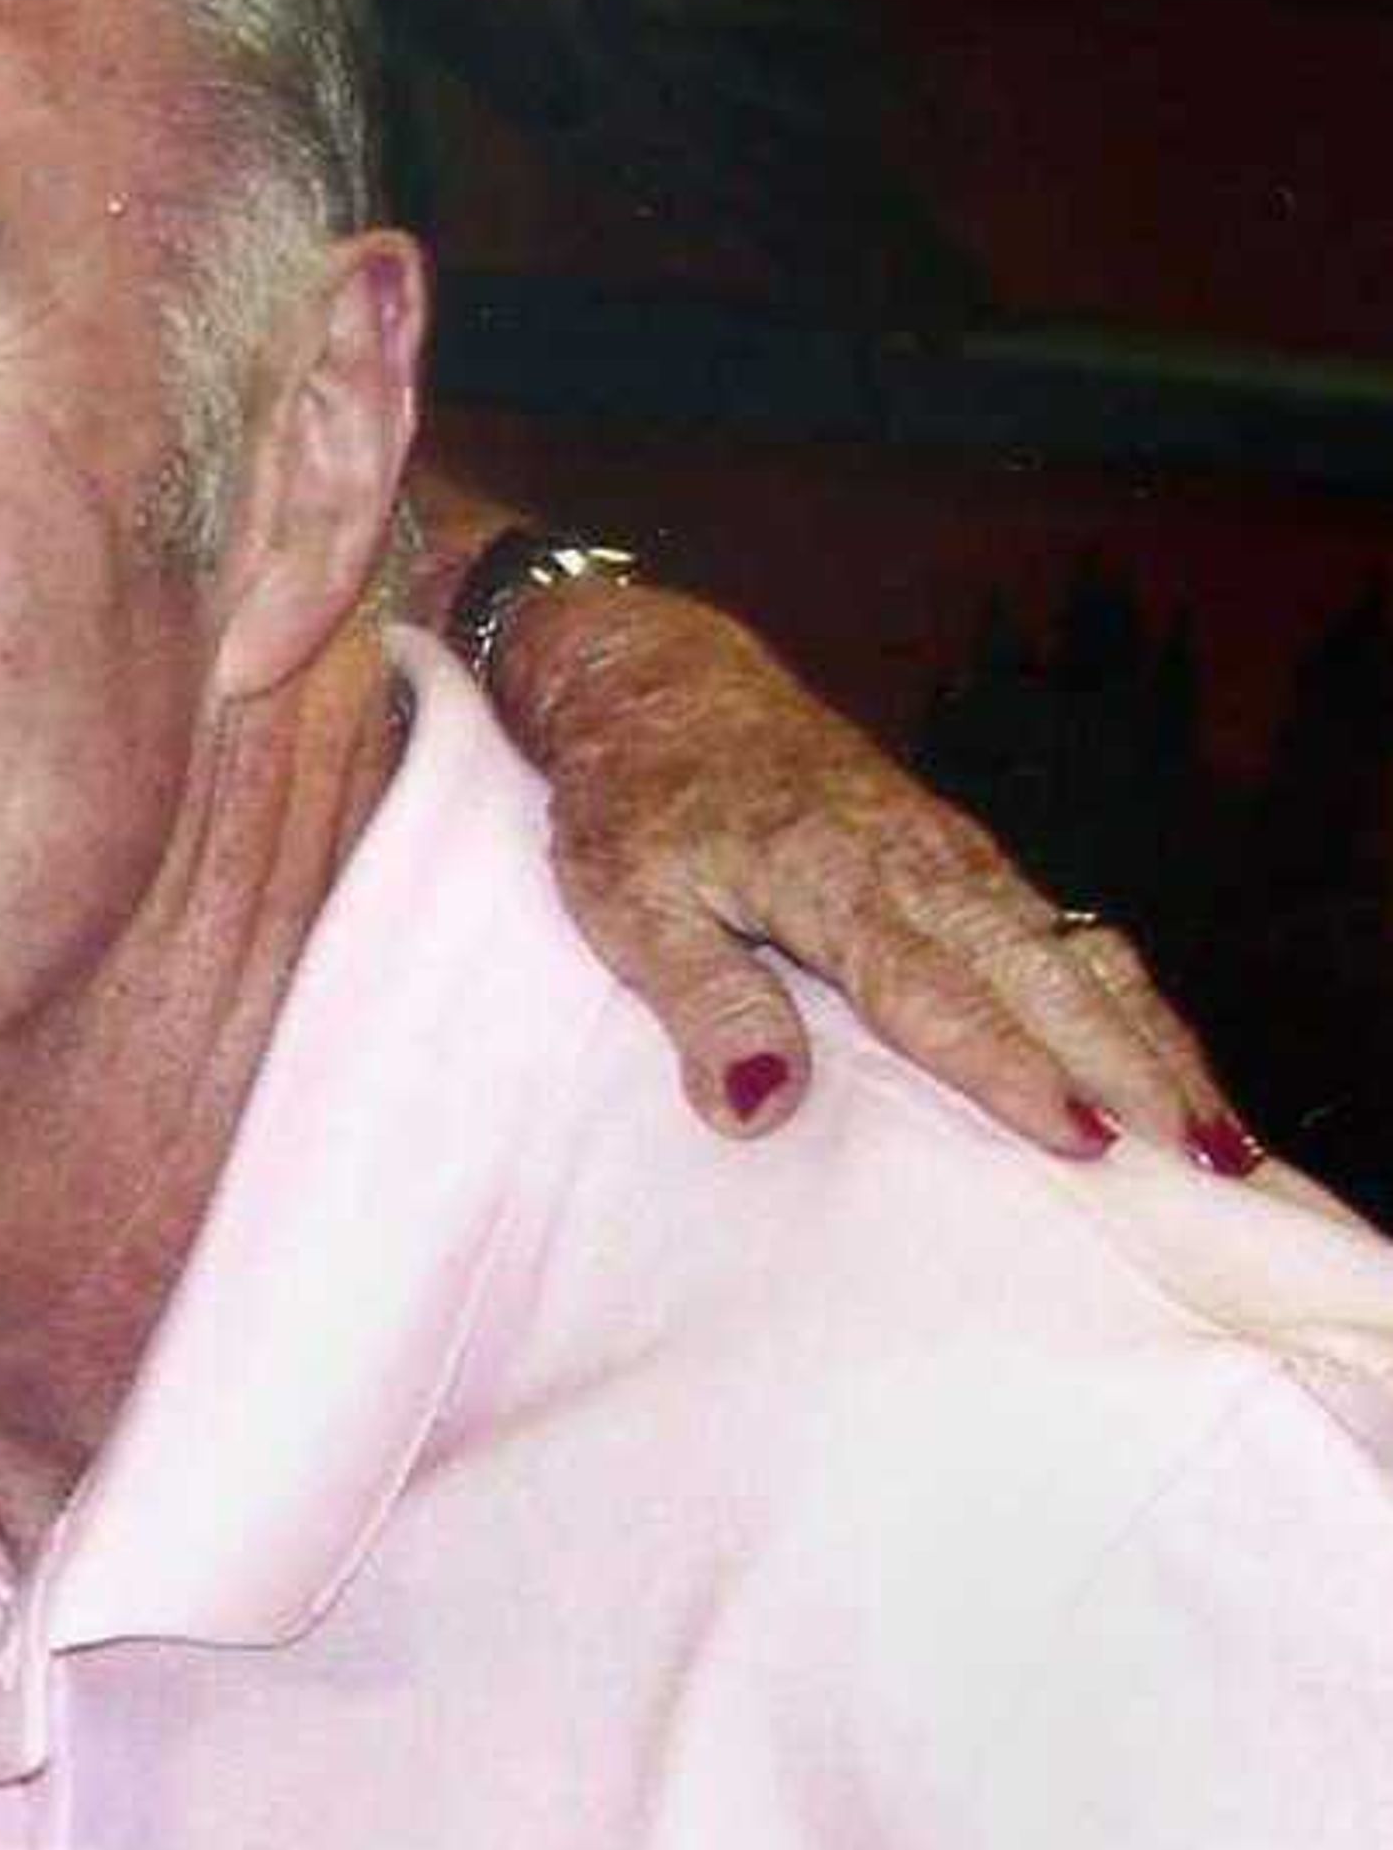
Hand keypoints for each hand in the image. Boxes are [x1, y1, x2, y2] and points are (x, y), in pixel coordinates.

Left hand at [503, 573, 1248, 1163]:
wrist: (663, 687)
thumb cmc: (637, 806)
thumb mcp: (630, 906)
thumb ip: (702, 1002)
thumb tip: (762, 1106)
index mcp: (841, 881)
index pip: (941, 996)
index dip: (1012, 1072)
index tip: (1080, 1140)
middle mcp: (924, 866)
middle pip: (1048, 979)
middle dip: (1134, 1070)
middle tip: (1210, 1162)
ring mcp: (956, 858)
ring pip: (1079, 957)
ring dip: (1155, 1043)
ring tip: (1220, 1137)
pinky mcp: (965, 860)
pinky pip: (1067, 935)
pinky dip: (1128, 1001)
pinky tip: (1164, 1061)